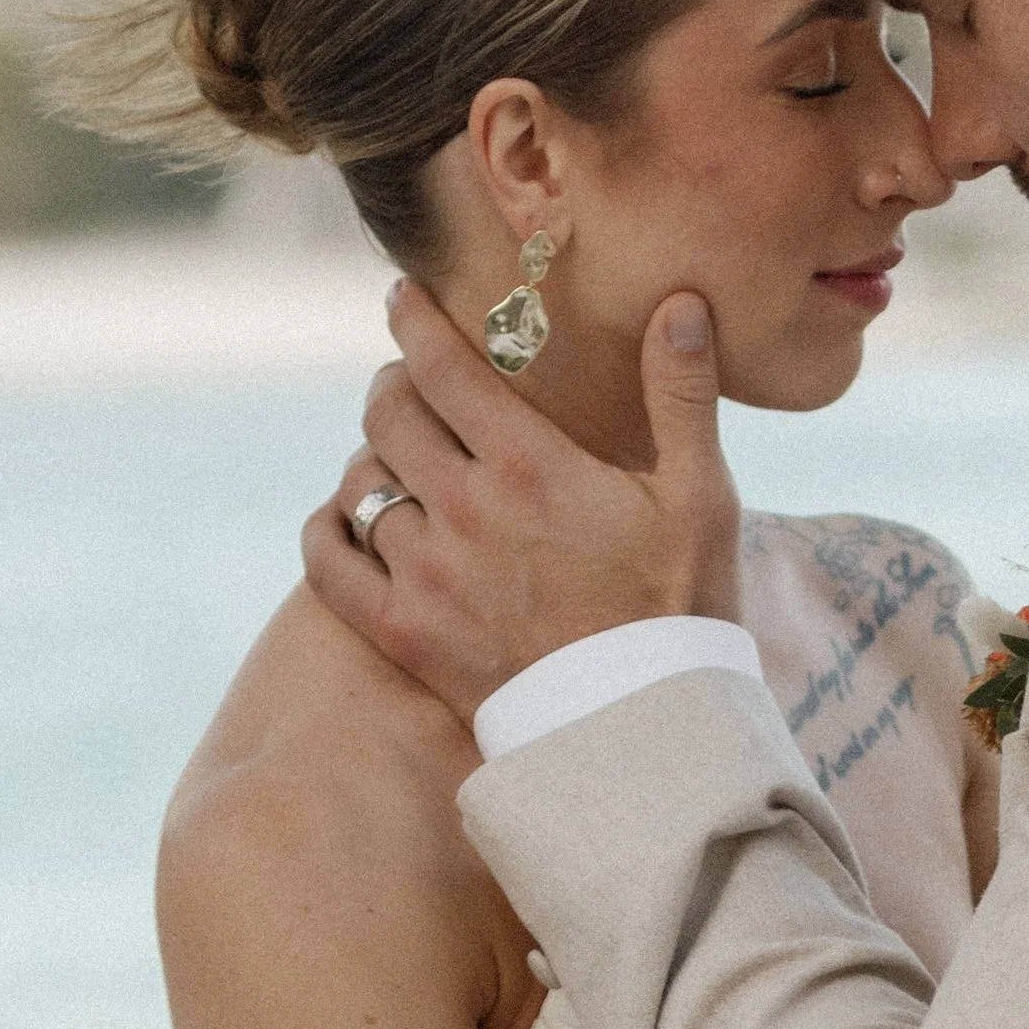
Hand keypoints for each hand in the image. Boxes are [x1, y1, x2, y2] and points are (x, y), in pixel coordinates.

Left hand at [301, 281, 742, 724]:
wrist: (645, 732)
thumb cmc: (682, 606)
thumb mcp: (701, 495)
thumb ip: (682, 393)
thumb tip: (680, 301)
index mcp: (530, 465)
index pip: (442, 365)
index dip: (412, 320)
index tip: (401, 296)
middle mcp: (464, 510)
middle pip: (387, 413)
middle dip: (395, 383)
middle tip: (413, 382)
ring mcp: (426, 575)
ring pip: (360, 482)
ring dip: (375, 457)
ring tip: (400, 456)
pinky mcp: (404, 634)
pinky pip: (328, 564)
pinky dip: (328, 529)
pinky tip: (348, 516)